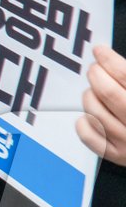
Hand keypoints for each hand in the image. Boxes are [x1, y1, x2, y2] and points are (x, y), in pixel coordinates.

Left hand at [78, 45, 125, 165]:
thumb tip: (109, 58)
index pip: (124, 75)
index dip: (109, 59)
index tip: (100, 51)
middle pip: (107, 92)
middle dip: (96, 74)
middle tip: (95, 69)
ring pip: (94, 110)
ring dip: (91, 95)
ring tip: (98, 92)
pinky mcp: (117, 155)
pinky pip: (87, 134)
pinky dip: (84, 120)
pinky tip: (93, 115)